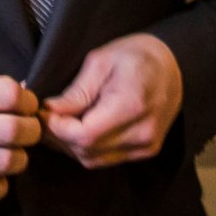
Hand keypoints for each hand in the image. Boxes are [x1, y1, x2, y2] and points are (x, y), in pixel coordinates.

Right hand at [0, 74, 42, 206]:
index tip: (27, 107)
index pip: (10, 94)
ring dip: (18, 159)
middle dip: (31, 131)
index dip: (28, 102)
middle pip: (14, 130)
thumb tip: (23, 96)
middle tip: (27, 133)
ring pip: (7, 162)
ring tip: (10, 155)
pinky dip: (0, 186)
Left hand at [40, 33, 182, 168]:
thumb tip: (49, 110)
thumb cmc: (135, 56)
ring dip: (68, 145)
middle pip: (86, 150)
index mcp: (132, 104)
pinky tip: (75, 130)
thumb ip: (76, 91)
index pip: (85, 134)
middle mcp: (143, 132)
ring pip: (92, 159)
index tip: (41, 111)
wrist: (173, 66)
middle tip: (43, 116)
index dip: (57, 128)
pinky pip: (105, 159)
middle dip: (57, 136)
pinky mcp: (146, 152)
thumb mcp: (101, 61)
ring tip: (56, 122)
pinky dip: (85, 149)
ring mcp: (147, 146)